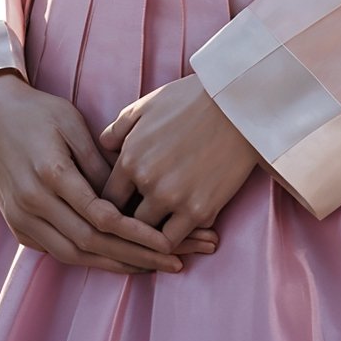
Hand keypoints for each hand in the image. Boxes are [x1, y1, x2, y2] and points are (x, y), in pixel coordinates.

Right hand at [0, 70, 218, 273]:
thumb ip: (99, 161)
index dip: (136, 233)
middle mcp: (33, 203)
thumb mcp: (72, 123)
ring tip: (152, 267)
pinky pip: (57, 252)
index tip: (168, 242)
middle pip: (90, 243)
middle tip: (173, 263)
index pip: (100, 216)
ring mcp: (21, 219)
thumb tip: (129, 192)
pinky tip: (116, 260)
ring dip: (115, 265)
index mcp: (51, 173)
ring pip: (73, 255)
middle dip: (135, 256)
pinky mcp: (18, 227)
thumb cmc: (38, 111)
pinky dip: (89, 259)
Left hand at [98, 75, 260, 250]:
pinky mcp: (201, 210)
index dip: (110, 205)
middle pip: (126, 221)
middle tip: (139, 220)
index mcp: (130, 159)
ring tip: (160, 229)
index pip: (106, 200)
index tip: (122, 205)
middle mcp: (148, 183)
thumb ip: (118, 129)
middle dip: (130, 222)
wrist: (236, 105)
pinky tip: (182, 228)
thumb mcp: (146, 106)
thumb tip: (104, 148)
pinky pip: (179, 239)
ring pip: (150, 236)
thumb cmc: (189, 100)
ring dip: (153, 233)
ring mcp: (174, 199)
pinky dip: (178, 238)